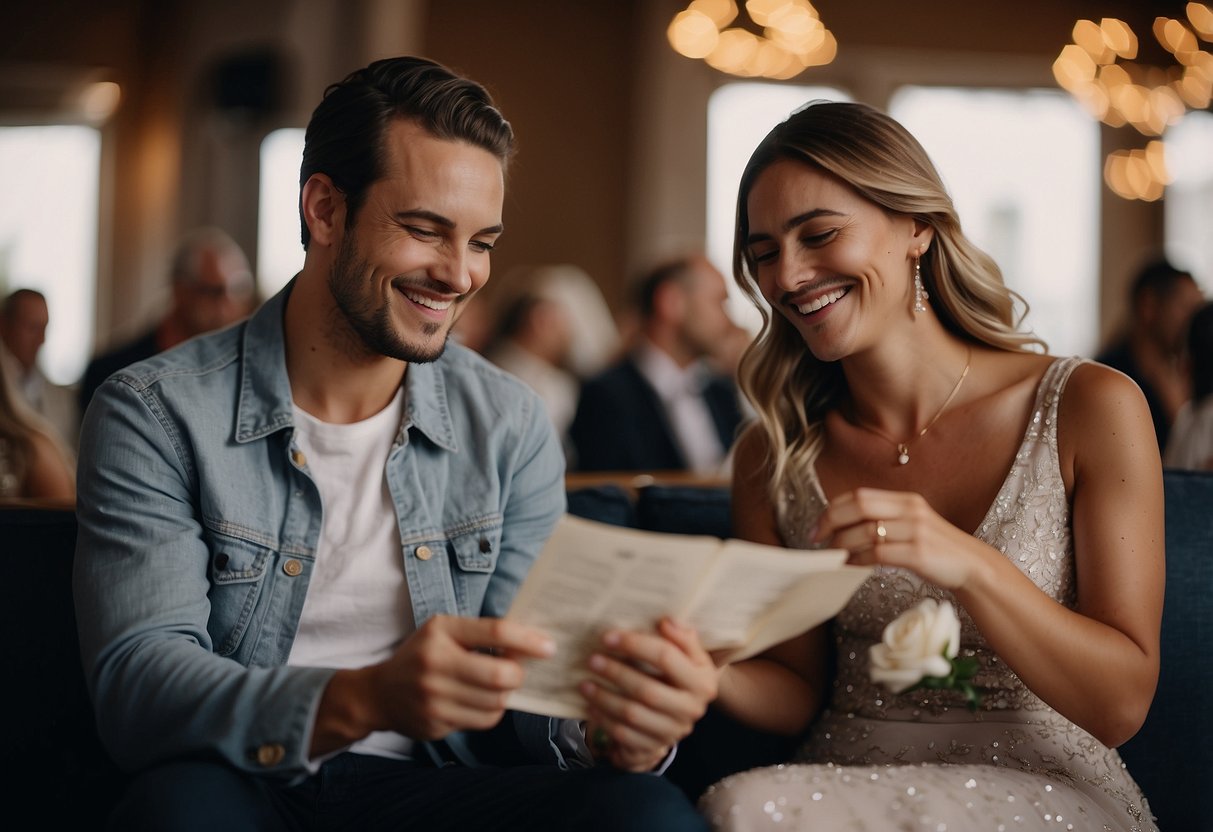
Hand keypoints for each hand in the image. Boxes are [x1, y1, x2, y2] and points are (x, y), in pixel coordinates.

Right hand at [364, 614, 554, 740]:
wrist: (380, 693)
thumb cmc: (422, 655)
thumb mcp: (444, 630)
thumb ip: (482, 632)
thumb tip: (529, 642)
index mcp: (440, 632)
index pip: (494, 632)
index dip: (527, 640)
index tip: (548, 647)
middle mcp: (435, 665)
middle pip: (499, 675)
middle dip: (517, 674)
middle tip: (516, 671)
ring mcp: (434, 698)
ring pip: (495, 703)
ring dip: (505, 695)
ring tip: (496, 686)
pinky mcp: (436, 724)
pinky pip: (483, 721)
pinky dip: (491, 712)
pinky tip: (480, 702)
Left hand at [580, 617, 717, 771]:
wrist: (678, 715)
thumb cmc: (678, 675)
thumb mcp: (688, 655)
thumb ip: (681, 637)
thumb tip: (668, 621)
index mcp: (703, 682)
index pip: (666, 658)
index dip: (635, 645)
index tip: (608, 637)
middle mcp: (692, 709)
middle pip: (648, 690)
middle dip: (616, 673)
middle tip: (592, 660)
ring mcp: (673, 731)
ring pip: (633, 715)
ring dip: (604, 698)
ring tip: (585, 683)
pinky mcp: (654, 746)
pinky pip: (624, 735)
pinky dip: (604, 719)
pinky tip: (591, 705)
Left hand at [812, 487, 985, 589]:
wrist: (971, 565)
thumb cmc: (935, 547)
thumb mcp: (911, 523)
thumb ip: (884, 519)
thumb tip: (843, 526)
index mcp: (905, 500)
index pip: (860, 495)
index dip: (834, 508)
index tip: (819, 525)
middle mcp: (910, 510)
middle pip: (859, 507)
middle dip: (832, 522)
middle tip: (818, 539)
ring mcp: (916, 531)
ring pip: (866, 532)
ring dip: (843, 545)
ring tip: (834, 556)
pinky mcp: (919, 553)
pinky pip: (878, 553)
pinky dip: (858, 560)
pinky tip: (852, 566)